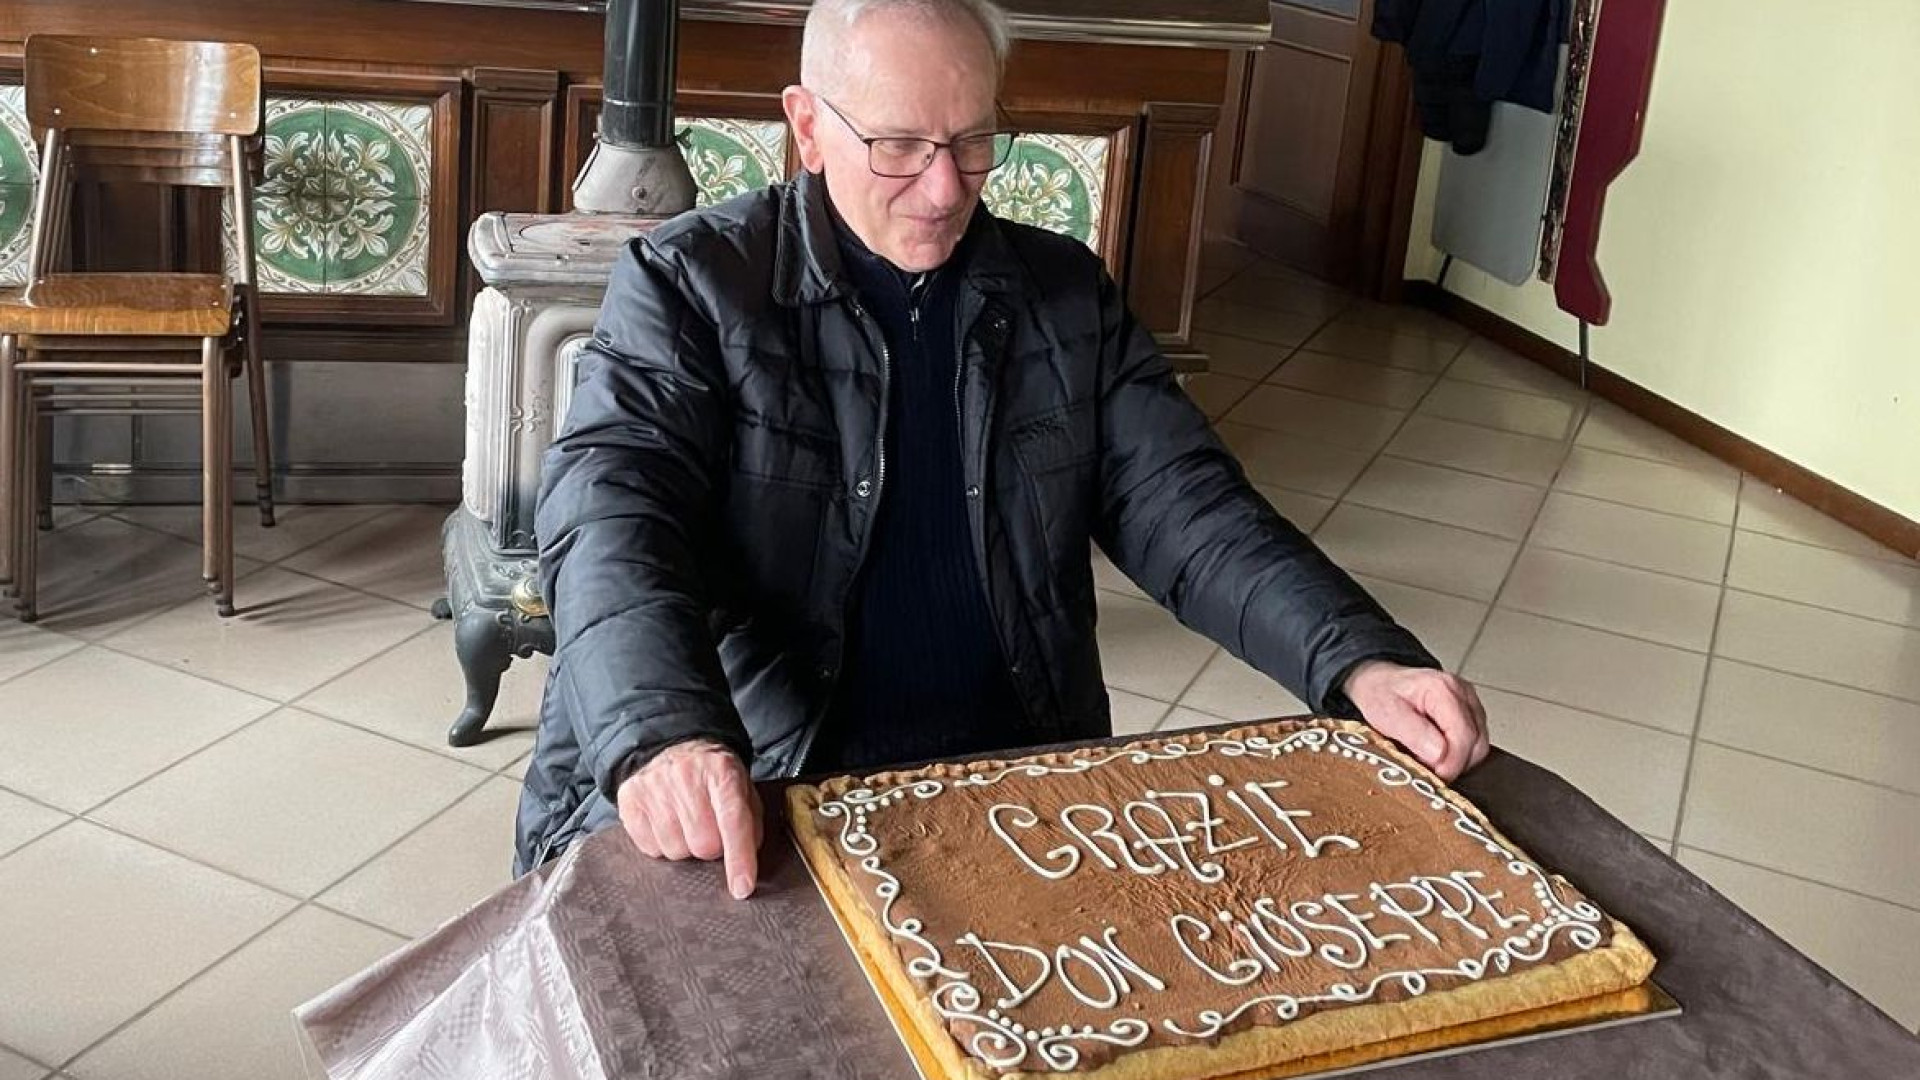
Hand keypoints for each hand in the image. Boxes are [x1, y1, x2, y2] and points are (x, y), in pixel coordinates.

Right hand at [617, 738, 763, 898]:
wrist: (672, 745)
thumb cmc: (712, 774)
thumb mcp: (742, 787)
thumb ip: (750, 820)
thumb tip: (747, 859)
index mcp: (722, 772)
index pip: (733, 821)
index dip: (739, 858)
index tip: (742, 887)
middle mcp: (687, 777)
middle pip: (704, 845)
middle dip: (712, 848)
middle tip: (710, 828)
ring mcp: (655, 788)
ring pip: (676, 851)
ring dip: (685, 846)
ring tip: (686, 822)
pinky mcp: (630, 800)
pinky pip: (650, 848)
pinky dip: (661, 844)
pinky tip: (666, 822)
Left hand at [1342, 660, 1488, 781]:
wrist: (1378, 683)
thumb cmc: (1380, 695)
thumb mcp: (1386, 714)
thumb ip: (1414, 735)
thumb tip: (1440, 756)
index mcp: (1442, 689)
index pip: (1464, 735)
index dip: (1451, 762)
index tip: (1434, 776)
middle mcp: (1462, 693)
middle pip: (1477, 742)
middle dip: (1454, 764)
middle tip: (1429, 771)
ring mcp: (1470, 703)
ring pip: (1479, 746)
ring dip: (1458, 761)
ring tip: (1429, 759)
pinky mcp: (1471, 714)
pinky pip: (1476, 743)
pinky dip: (1459, 755)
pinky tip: (1438, 753)